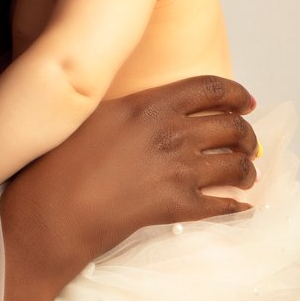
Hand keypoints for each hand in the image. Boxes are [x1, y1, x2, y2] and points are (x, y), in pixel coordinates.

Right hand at [0, 74, 258, 290]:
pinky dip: (237, 206)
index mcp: (150, 105)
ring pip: (235, 164)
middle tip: (247, 142)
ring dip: (247, 169)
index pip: (211, 88)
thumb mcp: (91, 117)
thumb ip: (127, 109)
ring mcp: (178, 170)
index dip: (237, 94)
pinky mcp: (177, 206)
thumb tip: (147, 110)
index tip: (246, 102)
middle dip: (247, 134)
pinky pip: (223, 205)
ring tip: (244, 175)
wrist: (51, 212)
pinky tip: (241, 207)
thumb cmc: (57, 164)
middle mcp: (171, 133)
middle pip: (232, 126)